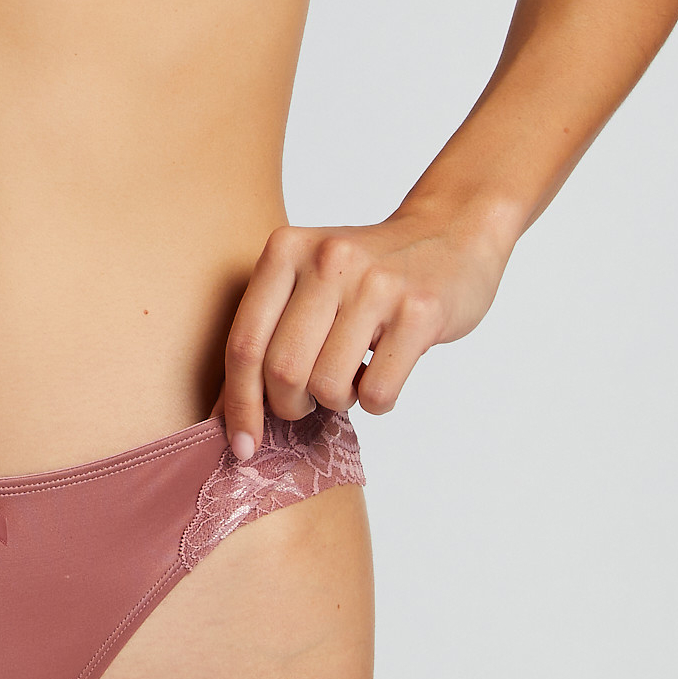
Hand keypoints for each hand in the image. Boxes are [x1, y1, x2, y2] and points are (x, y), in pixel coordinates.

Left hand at [221, 209, 510, 457]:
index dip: (238, 403)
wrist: (451, 234)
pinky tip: (384, 370)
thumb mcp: (308, 279)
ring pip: (328, 387)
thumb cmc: (366, 273)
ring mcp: (377, 285)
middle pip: (282, 371)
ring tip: (351, 373)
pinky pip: (377, 392)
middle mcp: (328, 260)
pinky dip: (376, 401)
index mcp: (286, 249)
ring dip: (337, 401)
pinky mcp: (420, 312)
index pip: (244, 343)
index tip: (242, 444)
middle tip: (307, 400)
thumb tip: (226, 416)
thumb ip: (267, 333)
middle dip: (290, 405)